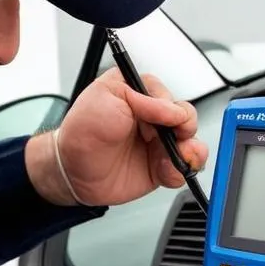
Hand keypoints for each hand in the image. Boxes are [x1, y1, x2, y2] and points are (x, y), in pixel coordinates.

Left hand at [47, 67, 206, 207]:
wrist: (73, 172)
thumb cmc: (82, 132)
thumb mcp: (105, 99)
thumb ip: (142, 98)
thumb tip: (172, 109)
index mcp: (139, 93)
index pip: (168, 95)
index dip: (171, 107)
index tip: (162, 118)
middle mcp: (152, 116)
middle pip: (186, 118)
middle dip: (185, 129)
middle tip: (175, 137)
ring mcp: (158, 142)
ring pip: (191, 142)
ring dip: (189, 151)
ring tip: (177, 158)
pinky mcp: (161, 165)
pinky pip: (184, 167)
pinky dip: (181, 171)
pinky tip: (167, 172)